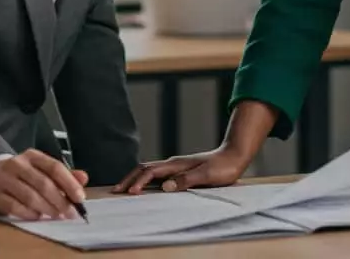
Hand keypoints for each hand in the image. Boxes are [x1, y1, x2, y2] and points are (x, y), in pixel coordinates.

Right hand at [0, 149, 88, 220]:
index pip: (54, 167)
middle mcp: (17, 165)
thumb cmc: (19, 173)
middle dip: (60, 200)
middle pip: (43, 183)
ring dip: (46, 209)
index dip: (69, 183)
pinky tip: (36, 217)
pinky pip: (13, 207)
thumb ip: (62, 174)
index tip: (80, 198)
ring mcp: (3, 179)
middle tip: (69, 213)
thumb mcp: (39, 168)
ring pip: (29, 196)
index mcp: (32, 156)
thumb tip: (83, 178)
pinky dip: (28, 213)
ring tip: (55, 215)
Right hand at [112, 146, 249, 194]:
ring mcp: (175, 166)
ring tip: (123, 189)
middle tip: (115, 191)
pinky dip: (144, 180)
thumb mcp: (207, 176)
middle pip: (144, 169)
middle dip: (129, 179)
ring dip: (134, 179)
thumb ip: (186, 181)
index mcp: (177, 164)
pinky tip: (143, 187)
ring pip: (149, 171)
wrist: (234, 156)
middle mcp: (173, 164)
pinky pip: (156, 174)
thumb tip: (165, 186)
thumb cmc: (223, 167)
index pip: (151, 172)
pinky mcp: (179, 170)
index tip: (130, 193)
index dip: (139, 182)